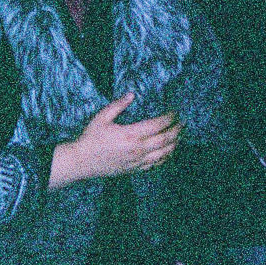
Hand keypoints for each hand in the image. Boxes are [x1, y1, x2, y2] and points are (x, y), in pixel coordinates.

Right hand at [48, 93, 180, 187]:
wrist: (82, 162)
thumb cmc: (91, 139)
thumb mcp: (101, 118)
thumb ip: (118, 105)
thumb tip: (132, 94)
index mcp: (130, 134)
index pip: (157, 125)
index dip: (169, 117)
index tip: (175, 111)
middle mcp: (137, 149)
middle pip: (165, 139)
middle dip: (177, 130)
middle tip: (183, 122)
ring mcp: (137, 161)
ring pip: (164, 154)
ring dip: (175, 144)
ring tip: (180, 135)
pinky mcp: (135, 169)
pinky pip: (156, 164)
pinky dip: (166, 157)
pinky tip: (169, 151)